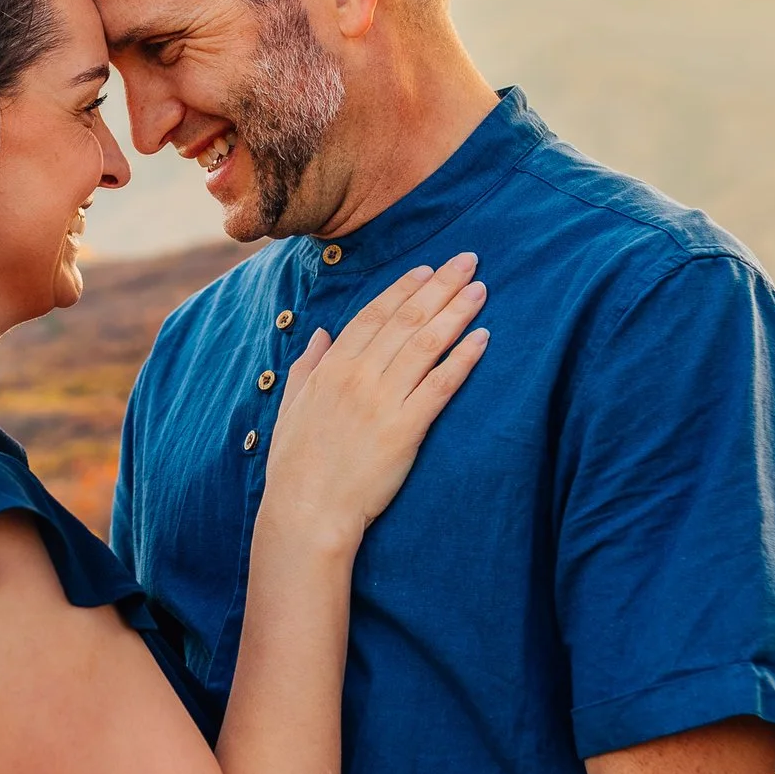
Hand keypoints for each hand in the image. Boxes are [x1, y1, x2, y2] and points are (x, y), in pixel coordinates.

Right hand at [259, 253, 487, 552]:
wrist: (307, 512)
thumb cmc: (296, 465)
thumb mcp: (291, 407)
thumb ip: (307, 366)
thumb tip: (321, 335)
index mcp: (331, 368)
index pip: (373, 316)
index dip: (404, 289)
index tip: (428, 270)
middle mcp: (358, 377)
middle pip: (406, 320)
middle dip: (440, 287)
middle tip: (468, 261)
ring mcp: (382, 401)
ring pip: (426, 344)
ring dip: (457, 312)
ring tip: (480, 289)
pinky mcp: (405, 430)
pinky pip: (441, 385)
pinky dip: (463, 358)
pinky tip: (483, 337)